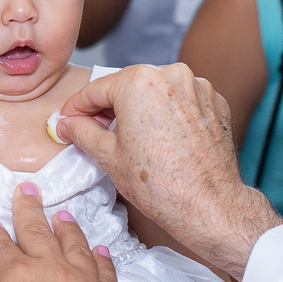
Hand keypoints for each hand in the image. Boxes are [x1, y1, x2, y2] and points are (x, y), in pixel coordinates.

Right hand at [0, 184, 120, 281]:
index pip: (0, 245)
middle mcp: (52, 271)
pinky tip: (99, 249)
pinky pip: (106, 272)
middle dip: (28, 208)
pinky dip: (102, 257)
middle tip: (27, 190)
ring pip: (76, 244)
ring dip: (67, 226)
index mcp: (16, 276)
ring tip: (62, 214)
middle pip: (38, 231)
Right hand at [54, 64, 282, 279]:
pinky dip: (168, 113)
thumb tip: (66, 124)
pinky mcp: (215, 103)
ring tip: (131, 137)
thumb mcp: (107, 155)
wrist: (208, 207)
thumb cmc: (160, 184)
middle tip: (94, 130)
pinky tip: (161, 138)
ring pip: (156, 92)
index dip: (77, 107)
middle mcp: (172, 74)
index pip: (97, 89)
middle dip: (109, 107)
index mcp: (140, 81)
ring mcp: (198, 87)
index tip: (69, 118)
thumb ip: (82, 131)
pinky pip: (182, 101)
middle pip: (128, 86)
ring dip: (140, 108)